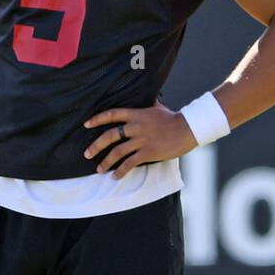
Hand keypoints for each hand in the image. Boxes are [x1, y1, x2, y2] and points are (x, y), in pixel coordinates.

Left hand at [83, 101, 198, 179]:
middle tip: (87, 154)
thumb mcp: (159, 108)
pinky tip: (116, 176)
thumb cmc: (174, 118)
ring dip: (106, 162)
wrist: (188, 129)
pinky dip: (121, 171)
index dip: (97, 119)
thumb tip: (147, 98)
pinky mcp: (148, 152)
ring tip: (99, 169)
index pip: (112, 114)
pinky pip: (130, 163)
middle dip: (96, 146)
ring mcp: (142, 140)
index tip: (86, 124)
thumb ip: (149, 105)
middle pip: (110, 135)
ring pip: (117, 152)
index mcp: (137, 114)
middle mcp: (136, 127)